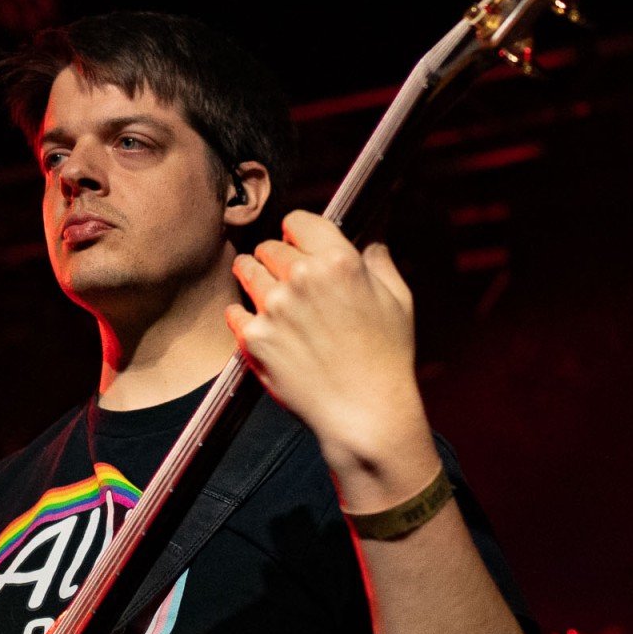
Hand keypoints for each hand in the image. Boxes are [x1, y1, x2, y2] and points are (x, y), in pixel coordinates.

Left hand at [225, 210, 432, 503]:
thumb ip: (379, 262)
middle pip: (269, 246)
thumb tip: (369, 243)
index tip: (298, 244)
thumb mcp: (398, 300)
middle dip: (276, 258)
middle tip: (286, 278)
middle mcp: (302, 278)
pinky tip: (262, 327)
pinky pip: (234, 311)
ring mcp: (274, 307)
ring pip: (246, 270)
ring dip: (254, 278)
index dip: (297, 233)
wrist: (366, 412)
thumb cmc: (387, 358)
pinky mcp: (254, 337)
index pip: (297, 221)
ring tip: (268, 296)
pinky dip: (243, 316)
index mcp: (339, 261)